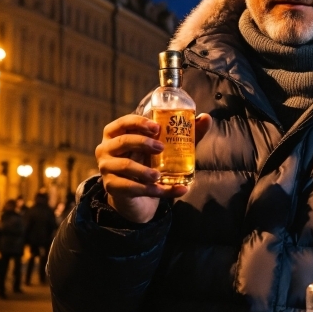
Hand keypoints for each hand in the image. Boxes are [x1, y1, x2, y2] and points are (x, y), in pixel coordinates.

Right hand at [95, 113, 211, 223]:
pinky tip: (168, 190)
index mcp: (117, 133)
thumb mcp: (165, 147)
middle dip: (142, 142)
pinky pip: (132, 188)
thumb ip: (183, 133)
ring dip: (143, 170)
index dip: (139, 122)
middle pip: (123, 141)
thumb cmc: (148, 161)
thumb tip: (205, 117)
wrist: (138, 194)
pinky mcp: (112, 187)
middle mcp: (106, 148)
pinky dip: (153, 190)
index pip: (124, 122)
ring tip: (158, 175)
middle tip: (161, 147)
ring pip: (125, 166)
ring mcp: (107, 168)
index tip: (157, 127)